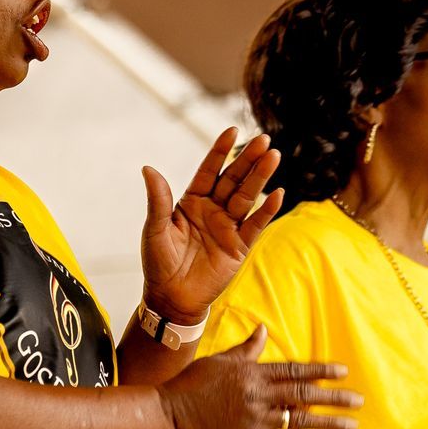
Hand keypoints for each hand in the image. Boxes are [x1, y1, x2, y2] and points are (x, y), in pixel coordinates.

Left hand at [141, 129, 283, 322]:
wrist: (171, 298)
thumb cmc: (159, 263)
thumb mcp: (155, 229)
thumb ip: (158, 200)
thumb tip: (148, 168)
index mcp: (191, 202)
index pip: (209, 171)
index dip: (220, 151)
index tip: (232, 130)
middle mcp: (212, 210)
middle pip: (233, 179)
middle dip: (247, 160)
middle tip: (264, 139)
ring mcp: (228, 226)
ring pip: (247, 197)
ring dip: (260, 178)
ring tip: (274, 156)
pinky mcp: (239, 246)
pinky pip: (255, 225)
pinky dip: (267, 211)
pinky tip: (278, 194)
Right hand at [156, 325, 359, 428]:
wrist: (171, 416)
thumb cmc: (192, 384)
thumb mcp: (220, 361)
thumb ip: (246, 349)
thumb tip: (263, 329)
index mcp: (252, 374)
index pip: (294, 370)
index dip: (320, 371)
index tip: (343, 372)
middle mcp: (259, 396)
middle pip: (304, 396)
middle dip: (334, 398)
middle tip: (359, 401)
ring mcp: (256, 421)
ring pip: (300, 421)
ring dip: (328, 423)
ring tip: (351, 426)